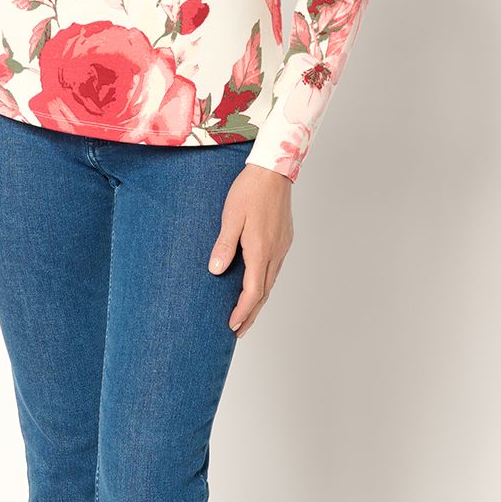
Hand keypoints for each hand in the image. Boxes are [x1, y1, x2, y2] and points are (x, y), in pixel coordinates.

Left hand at [209, 163, 292, 334]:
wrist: (273, 170)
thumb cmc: (249, 191)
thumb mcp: (230, 217)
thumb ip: (224, 245)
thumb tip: (216, 270)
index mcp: (261, 249)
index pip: (253, 291)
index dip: (243, 311)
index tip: (232, 325)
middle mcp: (275, 252)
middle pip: (264, 293)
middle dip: (251, 314)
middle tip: (238, 330)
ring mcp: (282, 247)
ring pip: (271, 282)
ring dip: (258, 301)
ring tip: (246, 314)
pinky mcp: (284, 240)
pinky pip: (274, 270)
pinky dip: (264, 284)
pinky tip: (256, 286)